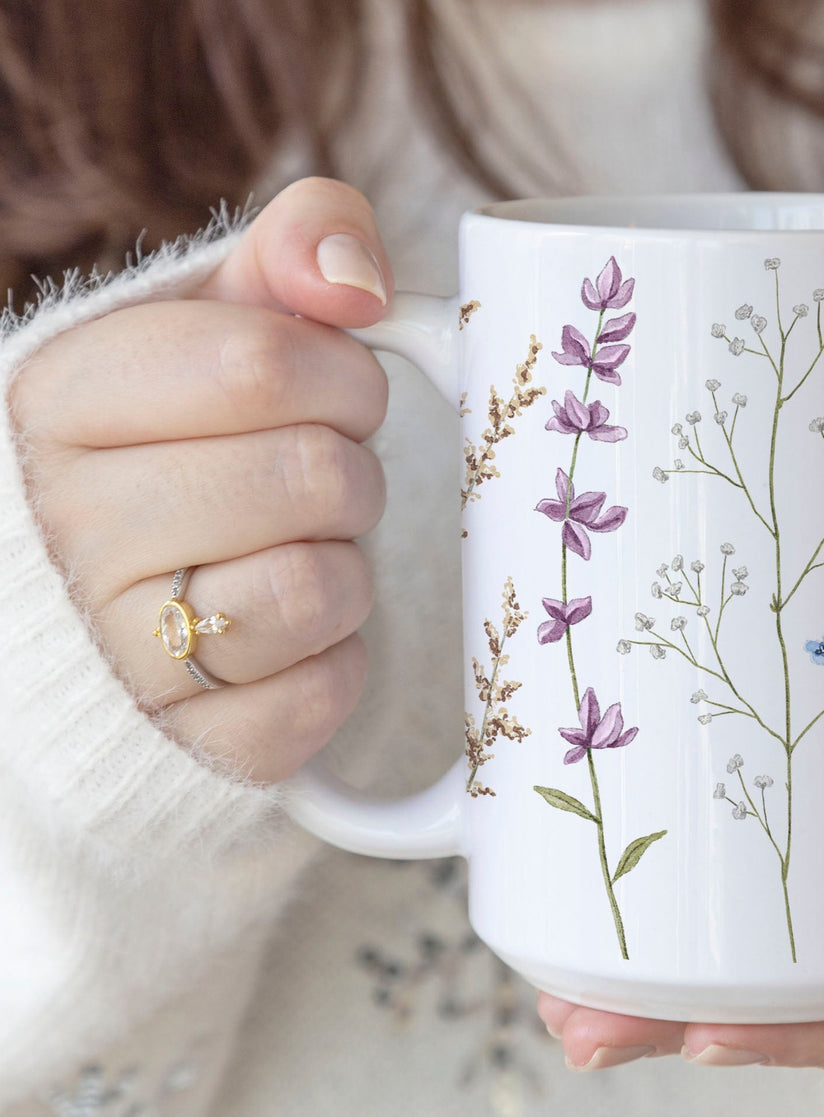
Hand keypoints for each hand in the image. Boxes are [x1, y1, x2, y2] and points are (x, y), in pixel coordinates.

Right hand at [7, 178, 394, 780]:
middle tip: (312, 481)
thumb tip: (353, 274)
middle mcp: (67, 531)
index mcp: (55, 402)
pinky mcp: (195, 743)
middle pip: (312, 474)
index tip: (333, 391)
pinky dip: (336, 659)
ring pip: (324, 585)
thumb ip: (289, 252)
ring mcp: (120, 653)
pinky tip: (284, 638)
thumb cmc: (187, 447)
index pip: (261, 361)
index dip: (341, 374)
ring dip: (345, 565)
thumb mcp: (217, 322)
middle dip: (351, 470)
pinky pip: (328, 689)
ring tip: (290, 554)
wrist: (121, 610)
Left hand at [538, 806, 823, 1081]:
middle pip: (798, 1026)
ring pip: (768, 990)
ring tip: (560, 991)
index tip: (703, 1034)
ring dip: (663, 994)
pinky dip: (699, 947)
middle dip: (682, 1028)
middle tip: (579, 1025)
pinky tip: (619, 934)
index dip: (794, 1039)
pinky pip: (776, 946)